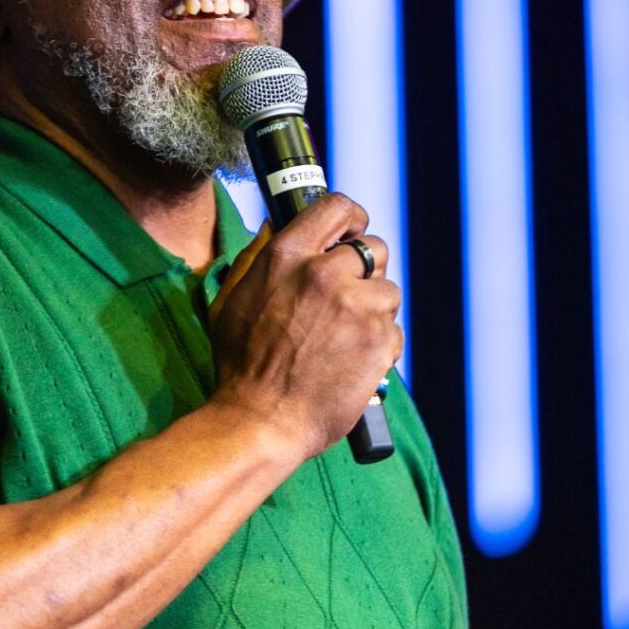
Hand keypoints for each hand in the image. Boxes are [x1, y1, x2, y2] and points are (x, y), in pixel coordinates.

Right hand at [208, 193, 402, 459]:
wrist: (261, 422)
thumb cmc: (241, 363)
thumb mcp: (233, 297)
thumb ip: (258, 255)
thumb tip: (277, 222)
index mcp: (288, 256)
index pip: (338, 207)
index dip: (352, 219)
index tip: (352, 233)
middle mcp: (325, 274)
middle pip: (374, 247)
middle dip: (365, 270)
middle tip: (348, 296)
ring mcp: (356, 307)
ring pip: (388, 291)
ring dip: (373, 310)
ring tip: (344, 337)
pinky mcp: (379, 341)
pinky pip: (394, 330)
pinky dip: (379, 345)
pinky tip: (352, 360)